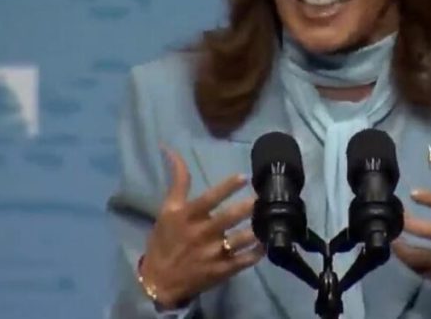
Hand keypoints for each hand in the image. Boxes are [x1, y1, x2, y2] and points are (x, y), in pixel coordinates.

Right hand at [137, 146, 264, 308]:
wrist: (159, 281)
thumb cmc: (165, 240)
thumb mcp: (168, 209)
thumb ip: (178, 181)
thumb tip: (172, 149)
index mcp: (188, 217)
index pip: (209, 199)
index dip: (226, 187)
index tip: (244, 177)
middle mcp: (202, 234)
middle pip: (229, 218)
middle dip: (248, 207)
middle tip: (264, 197)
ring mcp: (213, 253)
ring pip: (241, 239)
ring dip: (258, 229)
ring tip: (272, 219)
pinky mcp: (222, 270)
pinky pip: (245, 260)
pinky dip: (258, 252)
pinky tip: (267, 244)